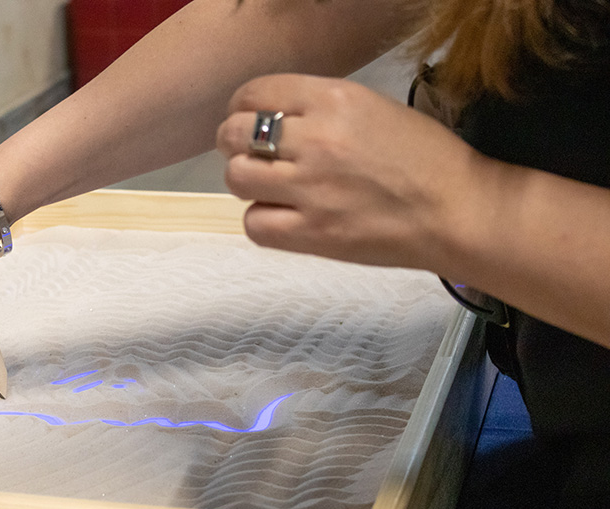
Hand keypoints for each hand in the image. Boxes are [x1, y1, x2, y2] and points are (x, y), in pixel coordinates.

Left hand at [216, 74, 488, 274]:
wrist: (457, 211)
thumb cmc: (425, 160)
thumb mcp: (372, 107)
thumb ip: (319, 108)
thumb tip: (271, 119)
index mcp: (334, 99)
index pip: (254, 93)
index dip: (243, 107)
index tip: (249, 119)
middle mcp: (315, 139)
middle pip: (233, 135)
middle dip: (236, 144)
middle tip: (255, 156)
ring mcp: (310, 189)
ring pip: (236, 177)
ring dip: (248, 182)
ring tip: (273, 187)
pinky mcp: (311, 233)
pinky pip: (253, 223)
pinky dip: (262, 221)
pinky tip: (284, 216)